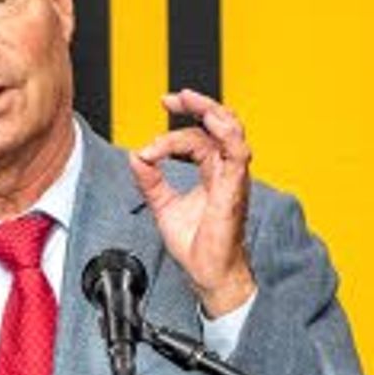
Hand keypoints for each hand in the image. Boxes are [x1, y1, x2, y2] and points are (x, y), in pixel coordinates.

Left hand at [126, 88, 256, 316]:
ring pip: (231, 131)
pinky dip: (224, 134)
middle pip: (219, 124)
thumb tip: (136, 157)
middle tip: (172, 99)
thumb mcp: (163, 206)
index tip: (148, 147)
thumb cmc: (197, 246)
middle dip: (196, 105)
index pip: (197, 138)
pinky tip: (208, 122)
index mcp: (212, 173)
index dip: (173, 131)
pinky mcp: (234, 189)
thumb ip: (150, 181)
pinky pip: (237, 153)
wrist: (208, 275)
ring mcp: (233, 178)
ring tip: (188, 100)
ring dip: (210, 111)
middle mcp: (225, 172)